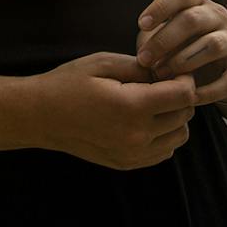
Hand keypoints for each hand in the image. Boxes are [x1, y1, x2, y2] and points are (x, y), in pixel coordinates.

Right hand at [29, 51, 198, 170]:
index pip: (184, 96)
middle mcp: (137, 136)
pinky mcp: (128, 163)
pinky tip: (143, 121)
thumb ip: (141, 67)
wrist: (40, 116)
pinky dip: (163, 136)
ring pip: (179, 136)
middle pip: (184, 116)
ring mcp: (133, 154)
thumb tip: (168, 72)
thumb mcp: (104, 63)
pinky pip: (164, 151)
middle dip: (180, 97)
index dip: (186, 80)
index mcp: (132, 107)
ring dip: (174, 118)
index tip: (175, 72)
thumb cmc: (69, 84)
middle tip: (161, 83)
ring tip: (153, 103)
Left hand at [137, 0, 226, 107]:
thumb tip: (142, 57)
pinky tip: (189, 96)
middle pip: (192, 19)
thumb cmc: (182, 45)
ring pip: (213, 44)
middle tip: (144, 59)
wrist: (225, 62)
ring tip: (161, 74)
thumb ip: (154, 38)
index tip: (141, 25)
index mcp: (197, 2)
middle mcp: (218, 16)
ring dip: (183, 61)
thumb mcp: (167, 35)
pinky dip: (210, 90)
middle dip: (164, 40)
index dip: (160, 7)